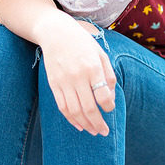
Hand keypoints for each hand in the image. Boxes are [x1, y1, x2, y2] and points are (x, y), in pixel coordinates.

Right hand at [36, 14, 116, 135]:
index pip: (103, 96)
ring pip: (75, 111)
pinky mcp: (53, 84)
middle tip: (104, 132)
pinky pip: (62, 107)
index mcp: (92, 67)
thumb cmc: (82, 43)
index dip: (109, 107)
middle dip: (98, 123)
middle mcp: (77, 76)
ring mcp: (63, 81)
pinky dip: (71, 119)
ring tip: (93, 131)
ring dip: (85, 125)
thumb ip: (109, 76)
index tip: (110, 109)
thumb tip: (111, 99)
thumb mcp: (101, 54)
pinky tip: (79, 125)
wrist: (55, 33)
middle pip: (89, 108)